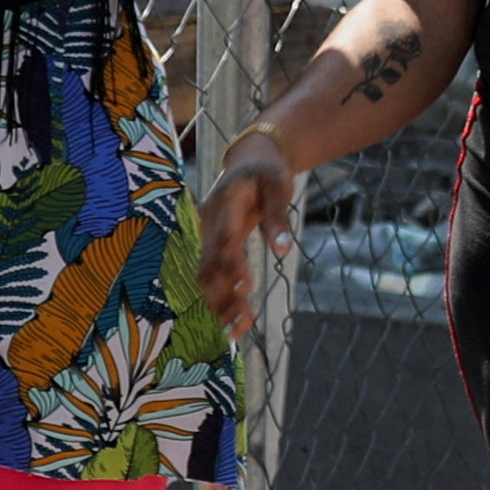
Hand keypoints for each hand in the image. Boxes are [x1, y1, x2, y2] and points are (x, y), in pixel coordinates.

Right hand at [196, 125, 297, 340]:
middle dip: (223, 297)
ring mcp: (206, 234)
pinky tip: (230, 321)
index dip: (232, 267)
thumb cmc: (266, 171)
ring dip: (218, 303)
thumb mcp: (278, 186)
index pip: (225, 241)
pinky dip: (218, 297)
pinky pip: (209, 273)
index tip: (246, 289)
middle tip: (242, 325)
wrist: (249, 157)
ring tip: (236, 332)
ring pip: (205, 274)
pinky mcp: (210, 244)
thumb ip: (278, 218)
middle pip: (210, 265)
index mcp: (226, 206)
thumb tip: (283, 251)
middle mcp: (209, 223)